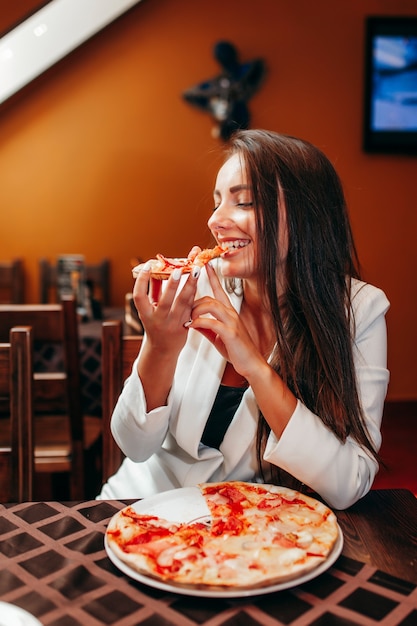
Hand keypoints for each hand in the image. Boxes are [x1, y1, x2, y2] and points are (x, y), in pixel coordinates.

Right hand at [133, 263, 199, 354]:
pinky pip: (191, 306)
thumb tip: (156, 266)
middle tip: (178, 269)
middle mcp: (158, 320)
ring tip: (195, 270)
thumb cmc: (155, 323)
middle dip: (172, 285)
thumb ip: (153, 289)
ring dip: (190, 286)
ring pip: (183, 303)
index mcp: (145, 314)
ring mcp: (173, 324)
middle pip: (165, 301)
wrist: (163, 348)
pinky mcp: (185, 325)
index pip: (139, 297)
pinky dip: (194, 292)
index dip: (141, 281)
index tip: (147, 266)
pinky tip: (197, 280)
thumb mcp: (149, 308)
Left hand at [187, 264, 263, 378]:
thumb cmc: (238, 351)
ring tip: (187, 318)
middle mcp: (231, 314)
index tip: (205, 266)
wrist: (252, 364)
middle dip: (193, 301)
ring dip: (195, 310)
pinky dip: (199, 322)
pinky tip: (191, 325)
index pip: (220, 290)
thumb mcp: (219, 337)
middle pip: (209, 297)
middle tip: (183, 310)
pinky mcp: (231, 333)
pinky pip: (212, 322)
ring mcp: (232, 322)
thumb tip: (193, 323)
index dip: (213, 277)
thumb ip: (207, 328)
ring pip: (211, 305)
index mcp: (229, 313)